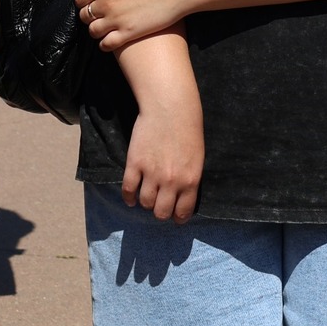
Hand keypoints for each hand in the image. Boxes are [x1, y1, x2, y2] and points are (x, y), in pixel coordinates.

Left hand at [77, 0, 194, 50]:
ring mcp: (117, 20)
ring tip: (105, 27)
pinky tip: (111, 39)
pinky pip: (106, 44)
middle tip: (98, 14)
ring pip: (93, 31)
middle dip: (88, 15)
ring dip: (95, 30)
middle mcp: (106, 3)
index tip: (91, 1)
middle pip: (84, 15)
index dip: (83, 0)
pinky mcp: (129, 33)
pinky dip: (104, 44)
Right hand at [123, 82, 202, 223]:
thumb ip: (189, 179)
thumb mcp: (197, 158)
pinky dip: (129, 198)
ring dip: (146, 202)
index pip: (183, 212)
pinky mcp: (135, 164)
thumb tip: (181, 197)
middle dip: (161, 212)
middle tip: (159, 206)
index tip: (174, 216)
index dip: (178, 217)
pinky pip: (128, 190)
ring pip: (145, 203)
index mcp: (191, 180)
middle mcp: (171, 181)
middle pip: (161, 212)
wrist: (170, 108)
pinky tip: (131, 198)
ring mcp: (151, 173)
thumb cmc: (188, 129)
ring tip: (147, 196)